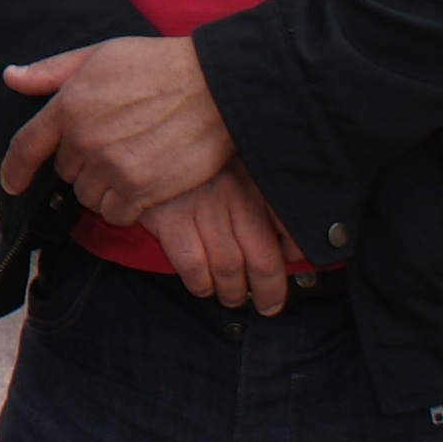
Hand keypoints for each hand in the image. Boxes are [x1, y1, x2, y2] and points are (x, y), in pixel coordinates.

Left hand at [0, 35, 234, 222]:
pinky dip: (123, 207)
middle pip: (65, 171)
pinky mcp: (142, 189)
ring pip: (87, 195)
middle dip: (81, 162)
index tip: (10, 185)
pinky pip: (116, 214)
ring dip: (101, 187)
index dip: (14, 169)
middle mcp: (83, 140)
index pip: (27, 145)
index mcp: (68, 106)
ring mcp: (112, 167)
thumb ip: (52, 71)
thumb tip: (11, 77)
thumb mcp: (99, 55)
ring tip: (128, 164)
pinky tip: (139, 189)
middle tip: (112, 143)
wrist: (214, 88)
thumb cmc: (158, 65)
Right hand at [138, 166, 311, 314]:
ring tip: (231, 296)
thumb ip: (265, 198)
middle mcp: (233, 192)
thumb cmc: (195, 159)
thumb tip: (289, 243)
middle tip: (266, 303)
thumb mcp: (237, 162)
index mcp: (255, 178)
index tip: (291, 262)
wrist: (145, 138)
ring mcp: (200, 205)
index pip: (292, 227)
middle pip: (262, 259)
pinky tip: (202, 283)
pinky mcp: (167, 216)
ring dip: (232, 292)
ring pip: (228, 267)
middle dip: (268, 291)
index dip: (297, 255)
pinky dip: (201, 283)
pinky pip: (192, 264)